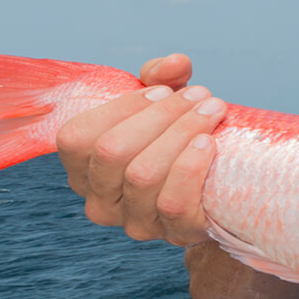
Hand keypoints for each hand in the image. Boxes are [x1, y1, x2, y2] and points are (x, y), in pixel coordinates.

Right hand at [54, 53, 226, 246]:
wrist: (222, 187)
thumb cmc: (178, 139)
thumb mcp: (162, 104)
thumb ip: (161, 78)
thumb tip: (174, 63)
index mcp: (82, 168)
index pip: (77, 137)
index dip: (121, 108)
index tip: (164, 89)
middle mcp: (100, 201)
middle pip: (112, 152)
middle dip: (160, 115)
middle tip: (200, 95)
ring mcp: (134, 223)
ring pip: (142, 175)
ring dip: (181, 133)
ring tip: (212, 110)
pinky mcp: (172, 235)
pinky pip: (172, 203)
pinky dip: (190, 168)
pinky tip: (209, 144)